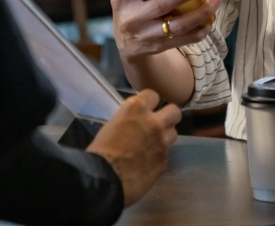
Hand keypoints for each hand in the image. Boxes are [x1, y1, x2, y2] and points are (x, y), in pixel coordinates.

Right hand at [86, 89, 181, 206]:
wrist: (104, 179)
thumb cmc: (101, 150)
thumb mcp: (113, 124)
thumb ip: (130, 118)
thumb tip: (136, 121)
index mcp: (137, 109)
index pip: (154, 94)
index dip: (150, 102)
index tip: (146, 108)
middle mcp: (154, 122)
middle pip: (174, 111)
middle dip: (168, 116)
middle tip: (159, 123)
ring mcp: (162, 142)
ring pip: (174, 133)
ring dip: (165, 136)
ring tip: (154, 144)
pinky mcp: (164, 162)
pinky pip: (166, 154)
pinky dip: (159, 156)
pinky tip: (148, 163)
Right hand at [102, 0, 220, 60]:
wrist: (127, 45)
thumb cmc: (126, 9)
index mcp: (122, 0)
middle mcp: (133, 19)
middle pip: (161, 5)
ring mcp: (147, 35)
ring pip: (176, 26)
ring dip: (199, 14)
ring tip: (216, 0)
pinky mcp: (159, 46)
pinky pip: (182, 40)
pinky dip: (198, 32)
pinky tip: (210, 22)